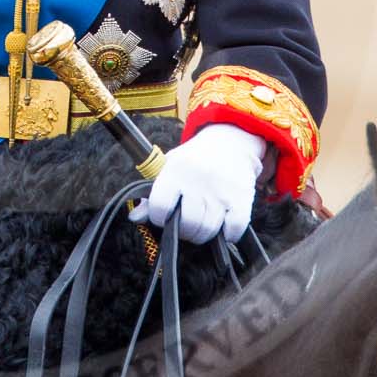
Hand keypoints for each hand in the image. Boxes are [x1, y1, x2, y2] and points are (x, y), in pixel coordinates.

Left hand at [135, 123, 266, 243]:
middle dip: (185, 232)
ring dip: (204, 234)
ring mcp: (220, 191)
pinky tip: (224, 226)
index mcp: (175, 171)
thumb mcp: (169, 168)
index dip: (159, 218)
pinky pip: (233, 229)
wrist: (231, 142)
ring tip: (203, 225)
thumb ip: (152, 194)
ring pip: (208, 230)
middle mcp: (197, 181)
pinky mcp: (241, 198)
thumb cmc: (194, 160)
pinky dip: (229, 234)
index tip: (164, 217)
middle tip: (186, 225)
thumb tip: (134, 217)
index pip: (160, 206)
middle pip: (188, 224)